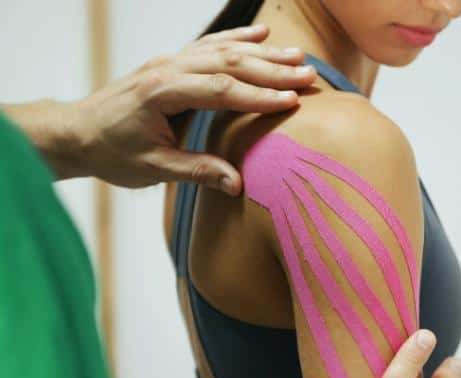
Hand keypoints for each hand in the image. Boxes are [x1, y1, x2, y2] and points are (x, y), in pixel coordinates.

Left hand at [1, 24, 315, 194]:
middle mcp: (168, 68)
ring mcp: (170, 61)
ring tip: (298, 58)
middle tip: (307, 76)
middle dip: (271, 70)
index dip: (258, 96)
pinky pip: (209, 44)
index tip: (291, 101)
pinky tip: (262, 34)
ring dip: (262, 53)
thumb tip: (237, 183)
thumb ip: (197, 171)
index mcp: (162, 93)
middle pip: (228, 63)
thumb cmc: (112, 152)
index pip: (220, 90)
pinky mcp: (172, 62)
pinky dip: (238, 38)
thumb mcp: (152, 169)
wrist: (77, 132)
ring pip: (223, 50)